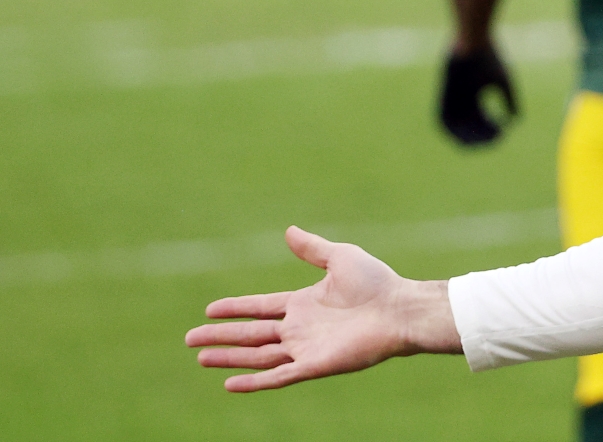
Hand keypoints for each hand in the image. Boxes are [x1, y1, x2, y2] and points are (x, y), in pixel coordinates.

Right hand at [185, 226, 459, 391]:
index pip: (260, 307)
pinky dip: (254, 381)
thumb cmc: (377, 282)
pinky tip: (230, 384)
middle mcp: (300, 327)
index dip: (235, 308)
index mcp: (304, 303)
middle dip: (221, 337)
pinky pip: (278, 376)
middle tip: (190, 339)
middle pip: (252, 334)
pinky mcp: (315, 365)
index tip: (209, 310)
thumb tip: (288, 231)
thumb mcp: (340, 257)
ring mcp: (306, 348)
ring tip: (201, 357)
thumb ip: (312, 249)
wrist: (399, 309)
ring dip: (230, 358)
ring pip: (258, 355)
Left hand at [439, 45, 518, 144]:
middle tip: (495, 140)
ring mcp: (450, 97)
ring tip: (482, 142)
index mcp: (474, 93)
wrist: (472, 39)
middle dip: (481, 136)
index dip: (490, 129)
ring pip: (455, 126)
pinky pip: (442, 120)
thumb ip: (510, 101)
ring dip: (467, 138)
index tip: (503, 133)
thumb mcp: (504, 82)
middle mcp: (460, 98)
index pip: (480, 119)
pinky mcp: (442, 94)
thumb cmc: (490, 57)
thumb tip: (515, 120)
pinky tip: (465, 136)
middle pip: (468, 125)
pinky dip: (452, 132)